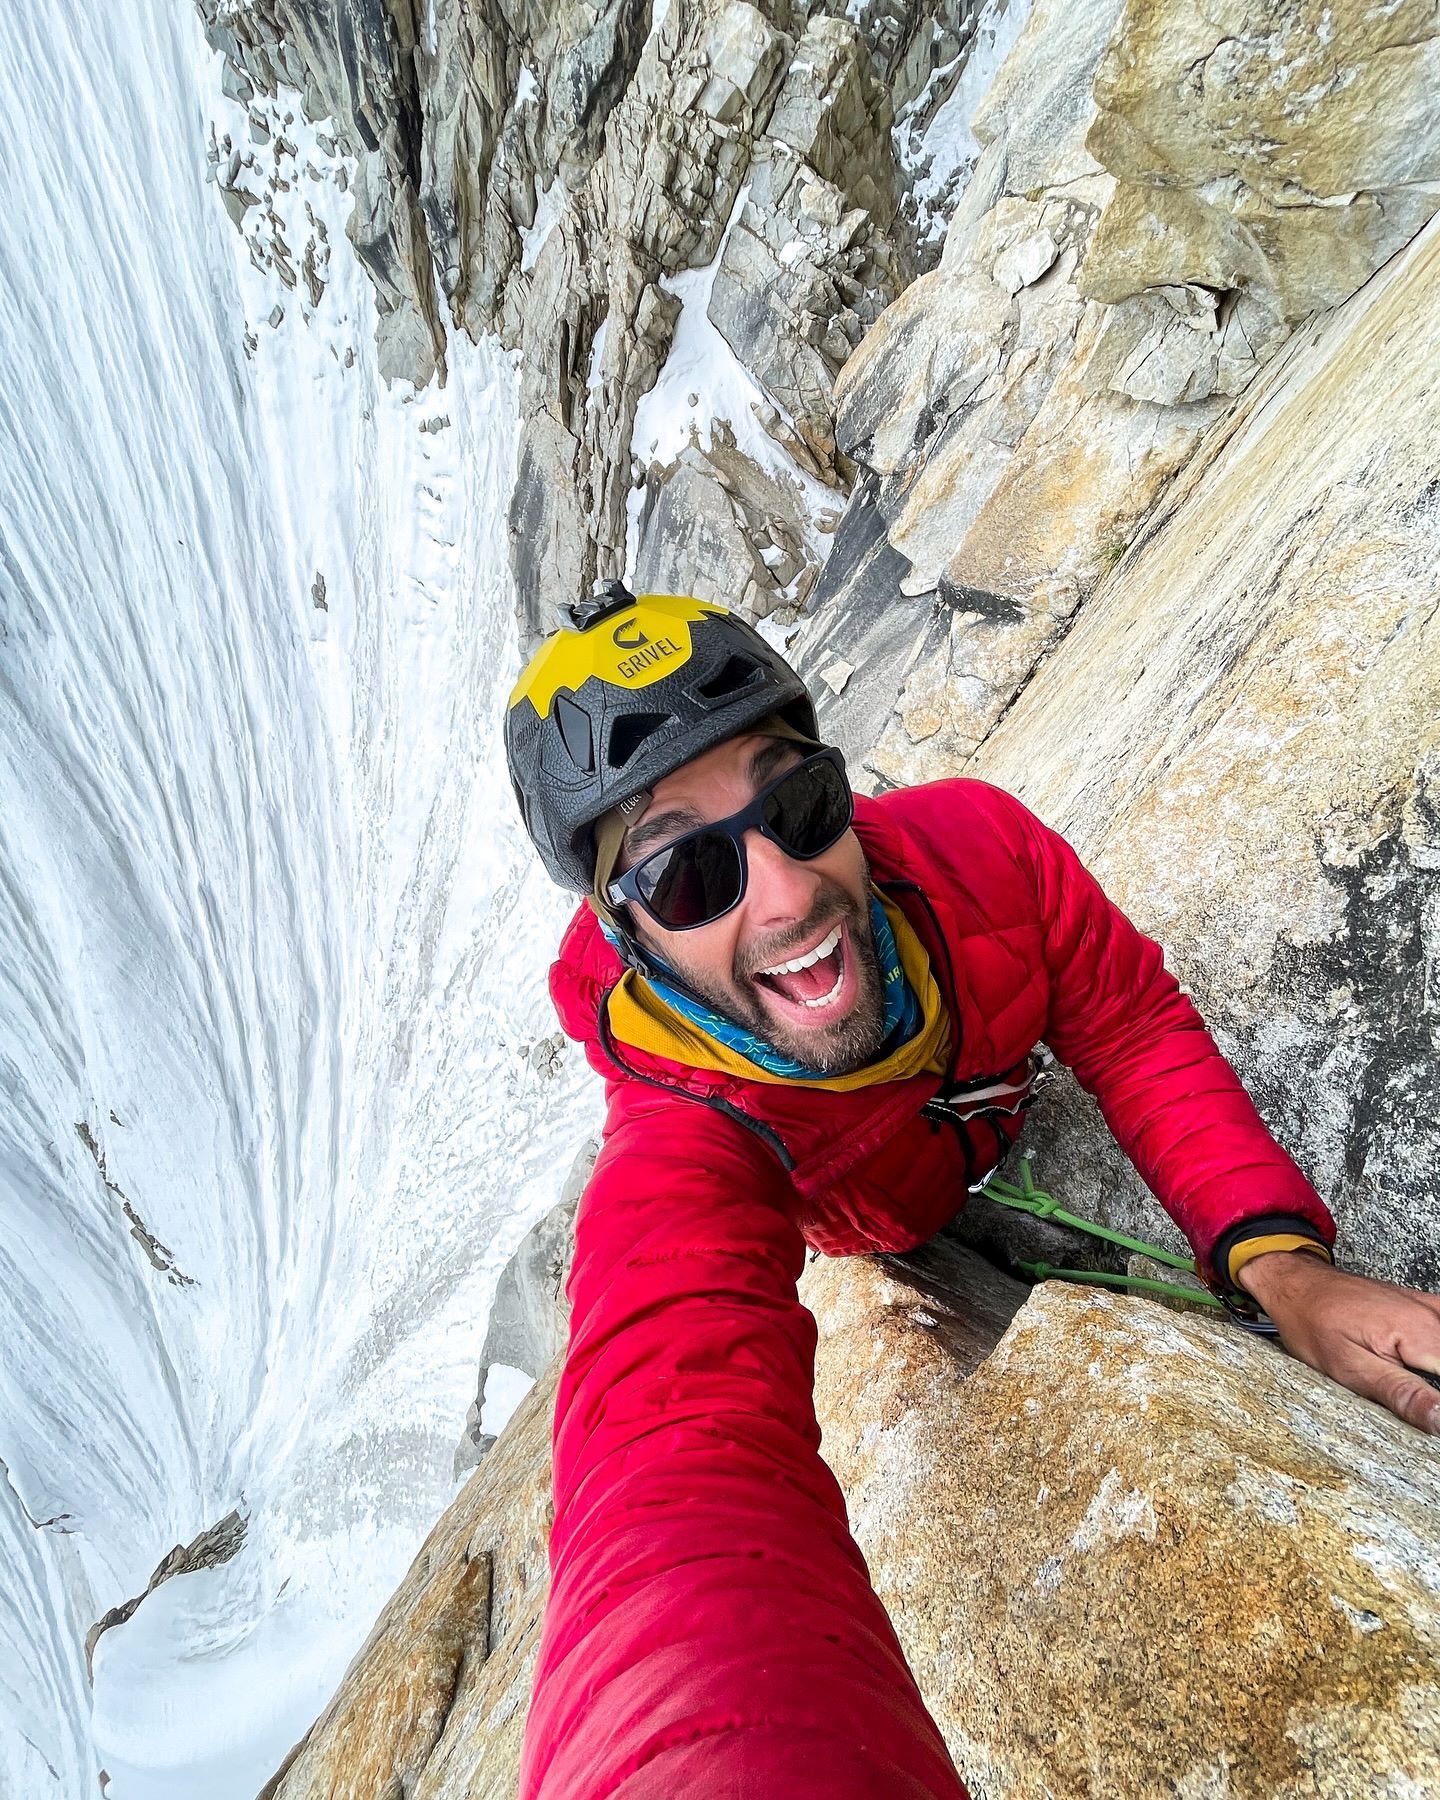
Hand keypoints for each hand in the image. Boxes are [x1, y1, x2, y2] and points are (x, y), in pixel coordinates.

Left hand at [1238, 1251, 1439, 1433]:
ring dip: (1434, 1372)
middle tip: (1399, 1390)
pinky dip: (1435, 1353)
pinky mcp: (1425, 1307)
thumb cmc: (1314, 1324)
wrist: (1297, 1286)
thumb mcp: (1352, 1370)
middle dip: (1435, 1389)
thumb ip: (1404, 1396)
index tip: (1427, 1411)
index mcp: (1419, 1332)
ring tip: (1404, 1381)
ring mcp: (1429, 1307)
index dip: (1439, 1402)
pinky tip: (1424, 1365)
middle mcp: (1430, 1315)